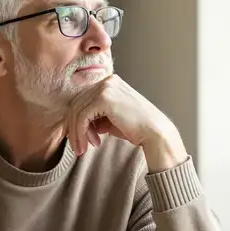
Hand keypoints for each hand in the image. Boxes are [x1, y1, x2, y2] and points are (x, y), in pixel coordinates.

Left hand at [65, 75, 187, 170]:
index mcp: (109, 83)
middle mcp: (107, 81)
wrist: (155, 133)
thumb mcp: (110, 120)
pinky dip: (82, 132)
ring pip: (77, 111)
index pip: (83, 100)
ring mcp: (105, 87)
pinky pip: (82, 116)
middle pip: (77, 104)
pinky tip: (92, 143)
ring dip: (77, 133)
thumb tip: (76, 124)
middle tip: (78, 147)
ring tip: (83, 149)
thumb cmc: (136, 129)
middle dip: (75, 128)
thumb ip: (95, 117)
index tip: (80, 139)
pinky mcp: (104, 98)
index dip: (77, 121)